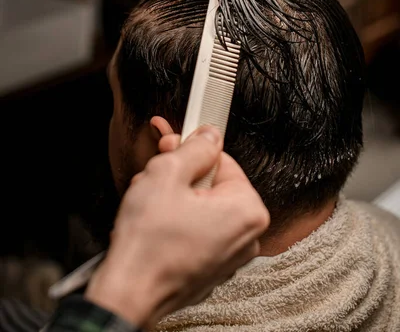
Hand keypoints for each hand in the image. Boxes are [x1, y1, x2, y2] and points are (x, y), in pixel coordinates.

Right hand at [85, 126, 268, 328]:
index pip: (222, 160)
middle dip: (179, 177)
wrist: (128, 295)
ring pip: (200, 207)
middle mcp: (246, 236)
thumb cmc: (148, 245)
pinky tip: (154, 224)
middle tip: (154, 177)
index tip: (173, 147)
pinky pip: (196, 231)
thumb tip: (208, 136)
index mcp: (247, 210)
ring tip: (150, 204)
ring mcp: (229, 256)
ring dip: (173, 198)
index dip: (191, 152)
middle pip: (212, 184)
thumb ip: (194, 148)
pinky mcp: (210, 268)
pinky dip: (176, 222)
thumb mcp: (167, 173)